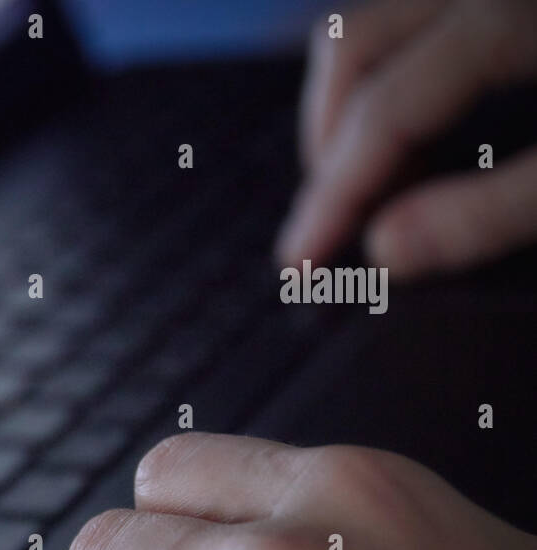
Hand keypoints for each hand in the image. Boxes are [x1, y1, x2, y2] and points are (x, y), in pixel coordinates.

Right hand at [275, 0, 536, 278]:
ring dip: (346, 113)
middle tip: (333, 228)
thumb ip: (493, 210)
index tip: (302, 265)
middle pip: (351, 50)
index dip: (335, 194)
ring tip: (372, 189)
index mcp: (506, 20)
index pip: (383, 112)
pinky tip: (411, 143)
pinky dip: (384, 86)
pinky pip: (406, 34)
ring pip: (368, 33)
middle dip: (326, 148)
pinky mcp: (492, 5)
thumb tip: (387, 252)